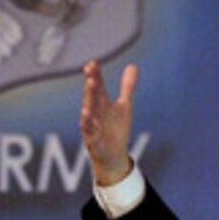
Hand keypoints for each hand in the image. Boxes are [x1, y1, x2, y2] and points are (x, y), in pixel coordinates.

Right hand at [80, 60, 138, 185]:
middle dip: (92, 84)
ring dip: (89, 98)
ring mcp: (92, 126)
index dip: (95, 75)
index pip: (98, 86)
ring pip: (90, 111)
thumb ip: (127, 87)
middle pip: (93, 96)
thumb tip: (133, 65)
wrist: (113, 156)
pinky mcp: (93, 140)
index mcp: (102, 103)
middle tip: (90, 72)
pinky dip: (87, 123)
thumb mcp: (124, 106)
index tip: (93, 63)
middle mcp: (95, 112)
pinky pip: (89, 131)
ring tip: (90, 85)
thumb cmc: (116, 129)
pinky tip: (86, 113)